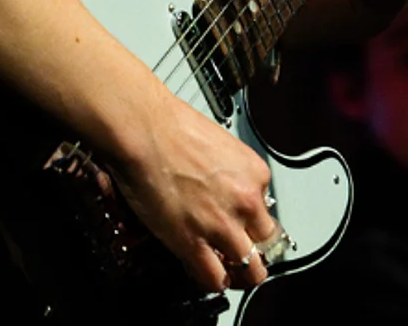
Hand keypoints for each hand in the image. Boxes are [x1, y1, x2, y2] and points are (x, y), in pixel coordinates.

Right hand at [112, 94, 279, 292]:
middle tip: (242, 253)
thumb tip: (219, 184)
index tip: (240, 222)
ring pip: (249, 269)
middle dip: (253, 249)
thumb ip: (227, 170)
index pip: (266, 208)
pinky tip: (208, 276)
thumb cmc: (168, 125)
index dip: (250, 218)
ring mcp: (221, 225)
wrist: (142, 128)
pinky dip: (214, 282)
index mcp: (255, 173)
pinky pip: (214, 278)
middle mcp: (245, 200)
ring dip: (239, 273)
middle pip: (265, 241)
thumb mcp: (218, 143)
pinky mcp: (192, 242)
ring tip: (229, 273)